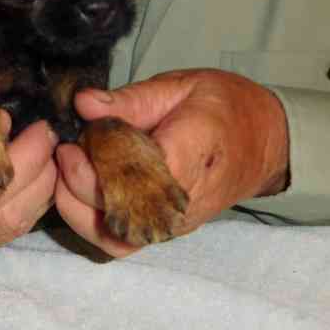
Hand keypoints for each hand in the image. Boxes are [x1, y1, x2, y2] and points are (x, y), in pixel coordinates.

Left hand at [55, 69, 288, 257]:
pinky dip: (89, 223)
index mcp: (194, 150)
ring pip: (114, 237)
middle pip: (120, 209)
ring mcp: (174, 223)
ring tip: (66, 172)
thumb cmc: (222, 107)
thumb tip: (83, 103)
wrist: (263, 143)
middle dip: (80, 181)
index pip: (138, 172)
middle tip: (66, 149)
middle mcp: (184, 199)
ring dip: (78, 208)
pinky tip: (76, 192)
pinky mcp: (165, 234)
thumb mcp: (180, 87)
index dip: (98, 160)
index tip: (77, 138)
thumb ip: (130, 98)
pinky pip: (120, 242)